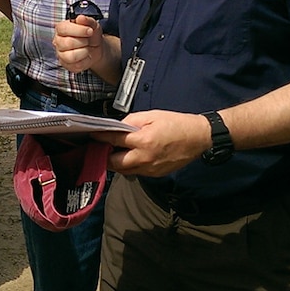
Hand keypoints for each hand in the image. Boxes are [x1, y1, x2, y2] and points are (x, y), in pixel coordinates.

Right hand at [53, 15, 103, 72]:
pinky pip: (76, 65)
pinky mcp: (67, 65)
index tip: (90, 31)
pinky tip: (87, 55)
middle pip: (68, 43)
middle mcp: (58, 41)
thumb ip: (87, 20)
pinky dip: (86, 60)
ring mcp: (61, 54)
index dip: (78, 30)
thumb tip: (80, 18)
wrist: (96, 47)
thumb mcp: (92, 24)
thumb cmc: (90, 35)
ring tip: (87, 47)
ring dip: (84, 51)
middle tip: (88, 40)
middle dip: (83, 41)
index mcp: (61, 29)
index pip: (63, 29)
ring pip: (71, 56)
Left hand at [95, 110, 211, 176]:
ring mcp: (149, 169)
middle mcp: (144, 158)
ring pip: (123, 170)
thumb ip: (131, 122)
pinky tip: (128, 157)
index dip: (100, 137)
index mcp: (142, 140)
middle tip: (99, 147)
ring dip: (114, 162)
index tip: (92, 135)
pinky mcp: (155, 174)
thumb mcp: (152, 115)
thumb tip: (117, 128)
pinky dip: (128, 165)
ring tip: (111, 152)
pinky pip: (135, 172)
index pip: (113, 140)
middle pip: (113, 163)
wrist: (198, 138)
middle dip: (104, 155)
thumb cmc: (176, 123)